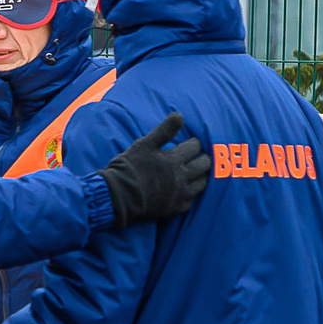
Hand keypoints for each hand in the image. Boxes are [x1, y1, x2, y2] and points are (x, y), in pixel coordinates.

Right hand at [95, 113, 209, 226]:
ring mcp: (179, 193)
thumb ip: (164, 130)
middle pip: (204, 164)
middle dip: (201, 158)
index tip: (190, 143)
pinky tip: (185, 190)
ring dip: (200, 176)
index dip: (193, 143)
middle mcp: (181, 176)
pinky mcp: (174, 208)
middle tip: (195, 158)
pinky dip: (190, 194)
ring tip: (194, 173)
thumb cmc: (128, 168)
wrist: (118, 196)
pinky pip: (191, 200)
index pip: (195, 146)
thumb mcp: (144, 145)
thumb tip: (179, 115)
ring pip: (202, 183)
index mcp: (174, 159)